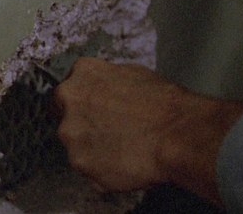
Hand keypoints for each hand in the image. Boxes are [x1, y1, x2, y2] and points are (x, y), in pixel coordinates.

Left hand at [53, 58, 242, 203]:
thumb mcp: (133, 74)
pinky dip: (102, 168)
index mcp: (83, 74)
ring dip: (93, 148)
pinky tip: (124, 160)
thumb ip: (106, 81)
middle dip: (84, 125)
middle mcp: (70, 101)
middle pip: (65, 117)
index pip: (67, 91)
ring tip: (123, 147)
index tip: (92, 112)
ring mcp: (72, 134)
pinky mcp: (80, 163)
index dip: (81, 104)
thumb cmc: (163, 103)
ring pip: (75, 145)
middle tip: (110, 131)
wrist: (176, 133)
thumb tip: (103, 90)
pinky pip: (88, 168)